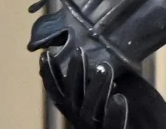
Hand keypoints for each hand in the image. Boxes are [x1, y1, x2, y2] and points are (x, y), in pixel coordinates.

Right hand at [40, 40, 165, 128]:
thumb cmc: (120, 112)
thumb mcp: (105, 91)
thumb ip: (100, 75)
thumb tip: (99, 45)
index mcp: (76, 109)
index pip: (58, 91)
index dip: (50, 75)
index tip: (45, 54)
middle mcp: (80, 121)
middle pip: (71, 98)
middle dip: (74, 74)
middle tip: (79, 51)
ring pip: (88, 110)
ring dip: (96, 87)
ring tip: (105, 67)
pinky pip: (112, 127)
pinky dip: (115, 113)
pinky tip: (120, 98)